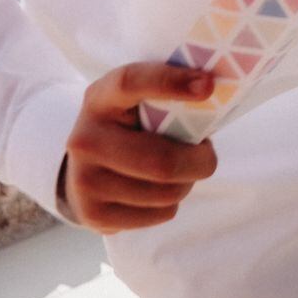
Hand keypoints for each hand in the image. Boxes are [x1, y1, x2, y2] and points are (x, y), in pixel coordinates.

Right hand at [61, 63, 220, 232]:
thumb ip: (168, 99)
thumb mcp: (137, 104)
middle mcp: (85, 139)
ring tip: (177, 171)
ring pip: (167, 192)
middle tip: (206, 154)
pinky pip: (161, 214)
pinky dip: (172, 204)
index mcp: (100, 99)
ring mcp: (84, 181)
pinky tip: (156, 192)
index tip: (208, 85)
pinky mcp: (93, 215)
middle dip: (200, 160)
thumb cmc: (130, 130)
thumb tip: (213, 93)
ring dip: (187, 182)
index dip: (169, 81)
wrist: (85, 171)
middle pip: (162, 161)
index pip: (130, 83)